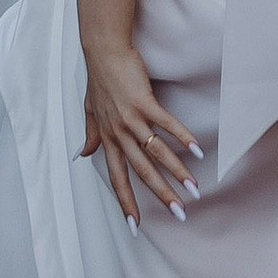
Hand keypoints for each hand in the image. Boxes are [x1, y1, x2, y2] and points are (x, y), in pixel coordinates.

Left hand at [80, 43, 200, 223]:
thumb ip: (90, 135)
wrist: (103, 51)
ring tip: (194, 189)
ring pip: (156, 153)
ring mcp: (131, 118)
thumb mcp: (89, 111)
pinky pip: (166, 125)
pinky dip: (182, 138)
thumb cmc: (99, 80)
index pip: (117, 178)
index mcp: (108, 139)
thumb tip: (80, 154)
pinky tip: (197, 150)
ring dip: (177, 172)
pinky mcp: (144, 102)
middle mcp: (119, 133)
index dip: (126, 202)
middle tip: (180, 214)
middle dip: (162, 196)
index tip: (135, 226)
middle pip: (142, 172)